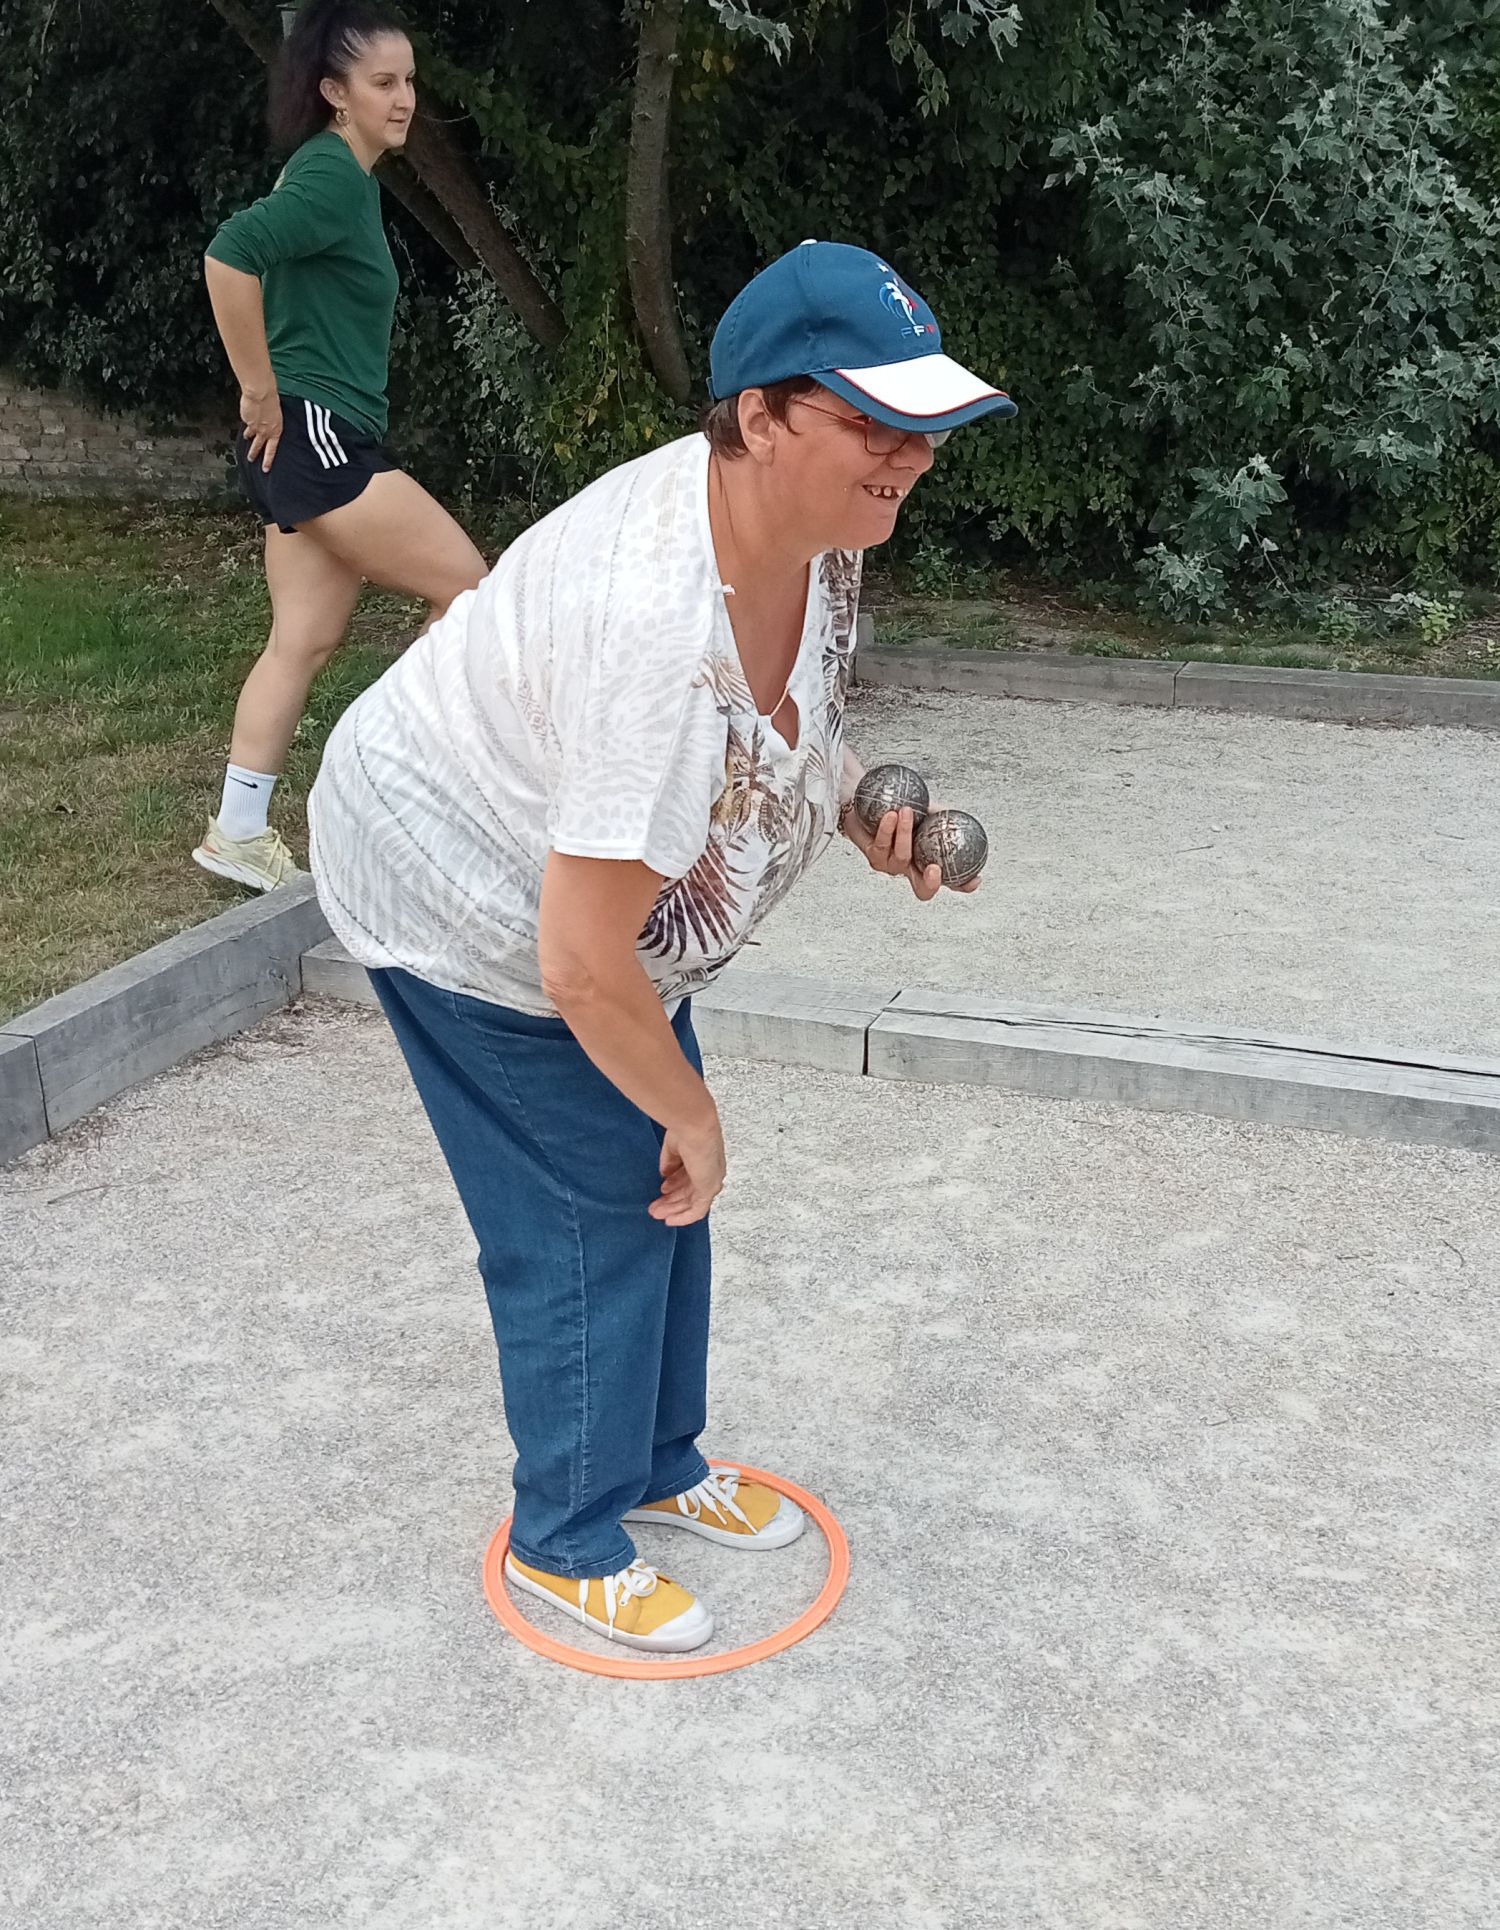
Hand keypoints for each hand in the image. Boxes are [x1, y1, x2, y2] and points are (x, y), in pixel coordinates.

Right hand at [240, 387, 282, 470]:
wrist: (260, 395)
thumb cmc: (272, 401)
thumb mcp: (277, 415)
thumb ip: (272, 422)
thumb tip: (267, 424)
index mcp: (276, 431)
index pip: (272, 450)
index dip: (268, 460)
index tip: (265, 468)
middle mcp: (265, 432)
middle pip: (258, 447)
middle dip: (253, 454)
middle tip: (250, 459)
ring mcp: (255, 428)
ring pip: (250, 436)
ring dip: (247, 437)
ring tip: (245, 438)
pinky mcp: (247, 421)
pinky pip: (246, 422)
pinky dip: (247, 419)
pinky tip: (247, 416)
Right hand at [651, 1113, 725, 1225]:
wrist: (694, 1125)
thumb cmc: (685, 1128)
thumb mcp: (674, 1147)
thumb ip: (671, 1162)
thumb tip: (665, 1174)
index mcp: (704, 1158)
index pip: (690, 1176)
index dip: (675, 1184)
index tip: (662, 1190)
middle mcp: (710, 1171)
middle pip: (690, 1191)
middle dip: (671, 1200)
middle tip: (655, 1207)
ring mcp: (711, 1181)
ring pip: (691, 1202)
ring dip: (673, 1208)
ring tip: (655, 1213)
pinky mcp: (708, 1189)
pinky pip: (697, 1210)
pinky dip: (683, 1217)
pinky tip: (670, 1220)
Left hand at [848, 804, 981, 901]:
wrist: (871, 800)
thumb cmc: (904, 808)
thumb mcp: (929, 811)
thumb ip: (945, 817)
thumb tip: (964, 818)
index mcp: (929, 862)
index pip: (951, 881)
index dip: (964, 885)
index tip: (975, 879)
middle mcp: (911, 870)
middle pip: (923, 890)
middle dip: (931, 884)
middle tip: (935, 869)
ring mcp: (891, 866)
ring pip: (902, 858)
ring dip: (905, 834)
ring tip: (907, 811)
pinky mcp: (873, 857)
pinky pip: (882, 845)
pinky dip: (888, 828)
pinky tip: (891, 814)